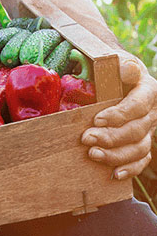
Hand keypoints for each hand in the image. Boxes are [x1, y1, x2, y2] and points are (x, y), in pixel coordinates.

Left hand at [81, 52, 156, 178]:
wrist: (116, 77)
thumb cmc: (112, 68)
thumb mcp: (116, 61)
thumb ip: (121, 65)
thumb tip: (126, 69)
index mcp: (149, 91)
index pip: (137, 106)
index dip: (119, 115)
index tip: (97, 120)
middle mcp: (152, 112)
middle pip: (136, 130)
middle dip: (111, 137)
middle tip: (86, 139)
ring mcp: (148, 130)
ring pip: (139, 148)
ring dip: (116, 155)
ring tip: (93, 154)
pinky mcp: (141, 142)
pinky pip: (141, 160)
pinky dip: (130, 169)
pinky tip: (114, 174)